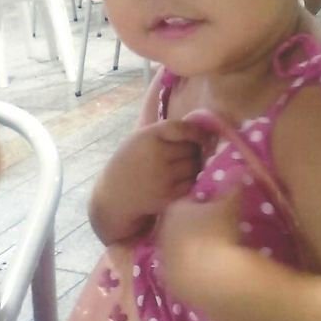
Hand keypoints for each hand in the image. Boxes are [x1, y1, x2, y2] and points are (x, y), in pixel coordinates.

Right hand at [89, 119, 208, 242]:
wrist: (115, 194)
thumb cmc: (131, 161)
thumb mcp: (140, 138)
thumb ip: (165, 131)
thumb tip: (200, 127)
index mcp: (149, 135)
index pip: (183, 128)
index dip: (198, 131)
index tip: (205, 135)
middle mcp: (157, 154)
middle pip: (192, 148)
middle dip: (195, 150)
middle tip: (191, 152)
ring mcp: (163, 175)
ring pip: (194, 166)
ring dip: (195, 165)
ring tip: (185, 165)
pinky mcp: (168, 194)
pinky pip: (191, 182)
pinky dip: (190, 180)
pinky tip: (181, 178)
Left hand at [157, 184, 241, 300]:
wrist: (214, 276)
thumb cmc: (219, 232)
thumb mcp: (231, 203)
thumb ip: (234, 184)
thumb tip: (241, 167)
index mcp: (174, 209)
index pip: (187, 203)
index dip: (203, 205)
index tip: (218, 210)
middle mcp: (163, 232)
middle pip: (180, 226)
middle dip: (195, 228)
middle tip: (217, 232)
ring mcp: (164, 259)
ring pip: (180, 250)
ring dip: (194, 250)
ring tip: (216, 254)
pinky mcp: (170, 282)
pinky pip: (182, 272)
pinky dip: (193, 271)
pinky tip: (210, 272)